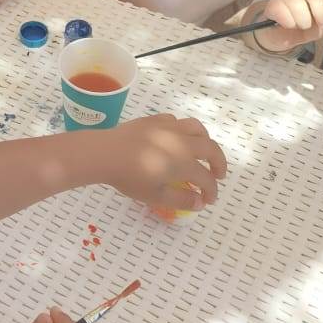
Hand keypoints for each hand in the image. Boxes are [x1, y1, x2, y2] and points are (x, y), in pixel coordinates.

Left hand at [105, 115, 227, 211]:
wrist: (104, 153)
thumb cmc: (129, 177)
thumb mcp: (156, 196)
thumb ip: (181, 200)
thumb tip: (200, 202)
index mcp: (184, 162)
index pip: (206, 179)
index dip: (211, 191)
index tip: (208, 200)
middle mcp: (181, 141)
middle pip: (210, 148)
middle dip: (218, 163)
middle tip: (217, 175)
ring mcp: (168, 127)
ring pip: (196, 128)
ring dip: (205, 141)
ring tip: (202, 152)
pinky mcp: (153, 120)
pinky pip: (175, 121)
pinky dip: (183, 130)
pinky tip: (176, 139)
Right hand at [253, 0, 322, 52]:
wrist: (280, 35)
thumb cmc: (304, 26)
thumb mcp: (322, 25)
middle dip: (322, 15)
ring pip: (300, 8)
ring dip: (304, 23)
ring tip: (300, 25)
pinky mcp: (274, 4)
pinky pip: (287, 17)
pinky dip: (290, 25)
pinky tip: (287, 24)